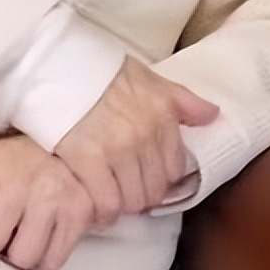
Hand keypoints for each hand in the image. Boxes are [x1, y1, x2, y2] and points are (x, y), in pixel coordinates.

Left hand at [0, 134, 95, 269]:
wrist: (71, 148)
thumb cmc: (18, 162)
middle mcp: (21, 178)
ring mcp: (52, 198)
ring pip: (22, 258)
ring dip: (18, 254)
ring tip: (20, 235)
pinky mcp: (78, 216)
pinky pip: (51, 262)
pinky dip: (43, 258)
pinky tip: (41, 237)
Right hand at [54, 56, 217, 222]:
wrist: (57, 61)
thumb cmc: (101, 69)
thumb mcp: (148, 77)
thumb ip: (182, 99)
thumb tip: (212, 115)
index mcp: (162, 116)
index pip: (175, 169)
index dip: (160, 177)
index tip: (145, 177)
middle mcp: (144, 136)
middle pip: (153, 190)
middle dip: (141, 194)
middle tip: (123, 189)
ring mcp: (115, 150)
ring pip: (131, 201)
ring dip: (120, 204)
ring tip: (107, 195)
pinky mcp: (85, 159)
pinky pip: (104, 202)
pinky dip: (100, 208)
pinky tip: (92, 200)